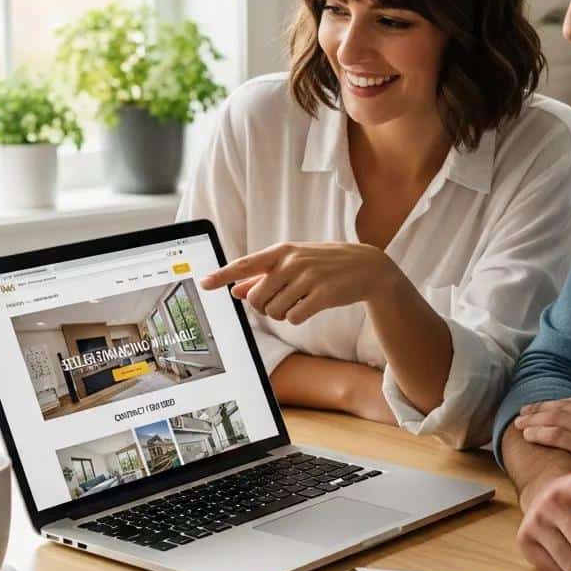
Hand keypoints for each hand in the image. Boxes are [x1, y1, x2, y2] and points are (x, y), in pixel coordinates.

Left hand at [201, 242, 398, 323]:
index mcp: (282, 251)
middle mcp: (292, 262)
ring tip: (299, 301)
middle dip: (264, 307)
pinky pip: (294, 318)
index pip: (245, 264)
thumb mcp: (294, 264)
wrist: (366, 267)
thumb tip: (235, 291)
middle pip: (257, 298)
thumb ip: (263, 277)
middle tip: (280, 301)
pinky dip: (297, 318)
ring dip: (282, 314)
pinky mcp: (322, 295)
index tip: (204, 283)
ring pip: (274, 311)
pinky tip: (310, 306)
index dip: (223, 274)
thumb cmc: (324, 264)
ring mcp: (308, 278)